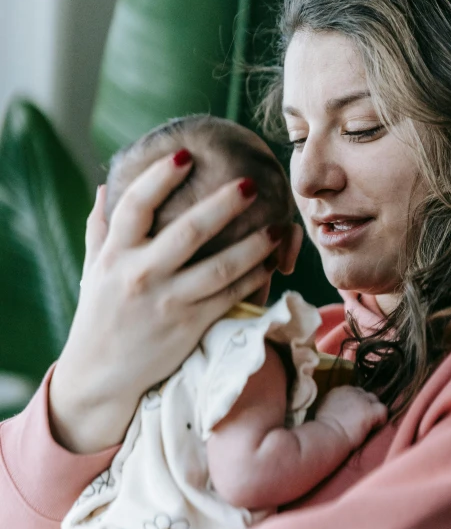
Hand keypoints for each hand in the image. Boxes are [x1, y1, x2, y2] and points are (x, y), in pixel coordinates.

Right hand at [50, 152, 299, 454]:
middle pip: (190, 231)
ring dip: (254, 246)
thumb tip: (104, 186)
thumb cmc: (99, 315)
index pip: (136, 205)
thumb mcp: (93, 268)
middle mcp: (142, 274)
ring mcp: (168, 302)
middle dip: (225, 204)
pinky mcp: (189, 327)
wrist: (99, 374)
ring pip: (220, 268)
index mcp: (116, 254)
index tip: (186, 154)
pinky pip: (228, 298)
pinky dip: (252, 280)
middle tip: (252, 184)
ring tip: (279, 227)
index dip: (160, 176)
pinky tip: (269, 264)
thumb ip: (100, 227)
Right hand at [315, 386, 386, 450]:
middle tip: (362, 421)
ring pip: (375, 401)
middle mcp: (351, 391)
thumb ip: (335, 405)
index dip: (357, 404)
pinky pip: (383, 411)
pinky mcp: (369, 411)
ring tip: (369, 425)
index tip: (354, 415)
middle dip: (366, 406)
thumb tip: (341, 410)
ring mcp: (361, 400)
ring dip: (373, 411)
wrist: (326, 436)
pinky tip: (374, 428)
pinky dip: (381, 420)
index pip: (355, 392)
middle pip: (366, 395)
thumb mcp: (325, 410)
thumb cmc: (323, 429)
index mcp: (338, 391)